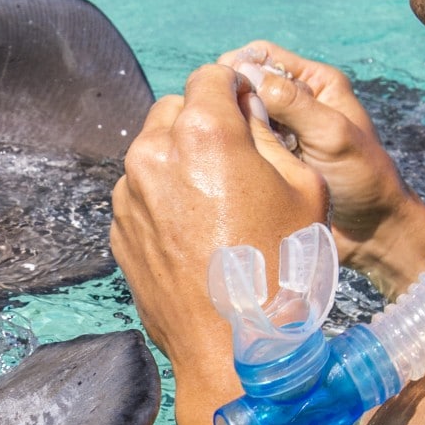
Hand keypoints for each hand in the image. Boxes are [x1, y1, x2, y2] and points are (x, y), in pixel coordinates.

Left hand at [110, 62, 326, 381]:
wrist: (234, 348)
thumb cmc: (281, 268)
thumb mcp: (303, 187)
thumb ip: (270, 133)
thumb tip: (247, 109)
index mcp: (203, 133)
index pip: (211, 75)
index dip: (234, 90)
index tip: (247, 113)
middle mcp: (154, 154)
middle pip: (176, 109)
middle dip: (203, 123)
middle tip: (235, 163)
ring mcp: (130, 194)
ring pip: (154, 151)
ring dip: (180, 161)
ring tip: (216, 206)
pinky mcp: (120, 228)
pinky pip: (142, 193)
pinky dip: (163, 199)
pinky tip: (196, 234)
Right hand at [220, 42, 424, 297]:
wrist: (371, 232)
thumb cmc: (363, 180)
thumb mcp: (331, 135)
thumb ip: (293, 103)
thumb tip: (246, 75)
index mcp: (315, 82)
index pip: (263, 56)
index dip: (238, 67)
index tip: (224, 92)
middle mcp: (295, 102)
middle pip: (245, 85)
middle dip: (229, 100)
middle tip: (220, 125)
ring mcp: (281, 132)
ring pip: (239, 116)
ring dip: (228, 128)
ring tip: (222, 147)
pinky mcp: (271, 159)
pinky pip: (242, 145)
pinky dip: (232, 150)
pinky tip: (226, 164)